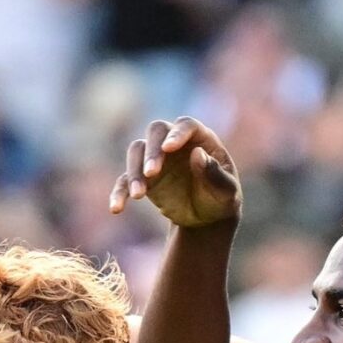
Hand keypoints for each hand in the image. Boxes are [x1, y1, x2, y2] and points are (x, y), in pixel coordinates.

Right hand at [108, 117, 243, 230]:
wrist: (206, 216)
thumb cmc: (221, 198)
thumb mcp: (226, 191)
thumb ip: (214, 173)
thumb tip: (197, 154)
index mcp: (200, 138)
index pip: (185, 125)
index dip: (177, 134)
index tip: (169, 147)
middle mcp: (174, 143)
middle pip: (156, 131)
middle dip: (152, 150)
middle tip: (151, 173)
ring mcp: (157, 159)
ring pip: (137, 151)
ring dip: (134, 170)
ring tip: (139, 195)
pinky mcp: (143, 179)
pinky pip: (125, 180)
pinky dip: (119, 193)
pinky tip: (116, 208)